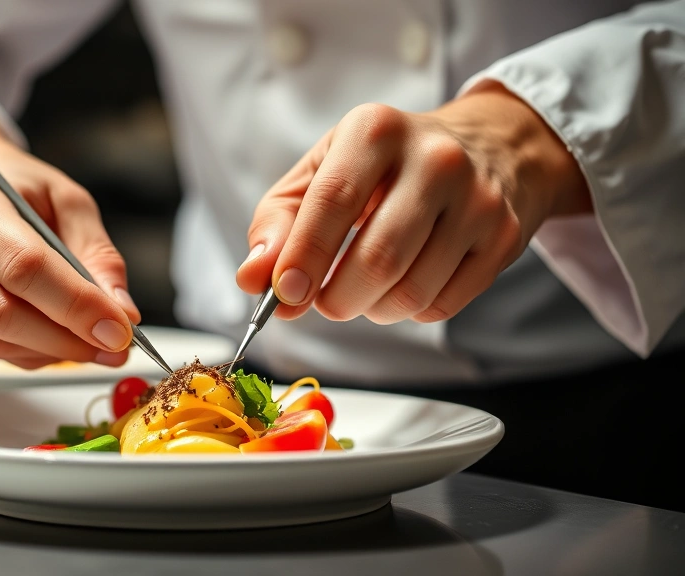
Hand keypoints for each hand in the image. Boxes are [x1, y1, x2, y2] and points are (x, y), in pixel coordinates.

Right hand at [0, 98, 139, 368]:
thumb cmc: (11, 188)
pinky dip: (29, 352)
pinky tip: (54, 338)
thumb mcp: (65, 199)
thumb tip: (122, 312)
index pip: (26, 268)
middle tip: (115, 348)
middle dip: (68, 340)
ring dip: (52, 352)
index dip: (77, 306)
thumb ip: (97, 253)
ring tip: (92, 343)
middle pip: (4, 315)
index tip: (121, 330)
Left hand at [237, 83, 590, 323]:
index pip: (334, 201)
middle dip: (337, 298)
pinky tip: (406, 282)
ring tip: (365, 288)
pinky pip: (443, 305)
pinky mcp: (504, 238)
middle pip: (378, 258)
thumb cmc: (385, 166)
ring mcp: (478, 199)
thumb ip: (277, 223)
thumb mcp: (322, 171)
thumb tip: (253, 278)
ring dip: (372, 309)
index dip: (305, 256)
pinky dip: (409, 311)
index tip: (284, 295)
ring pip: (411, 291)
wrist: (489, 147)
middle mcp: (435, 159)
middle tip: (324, 301)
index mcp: (376, 130)